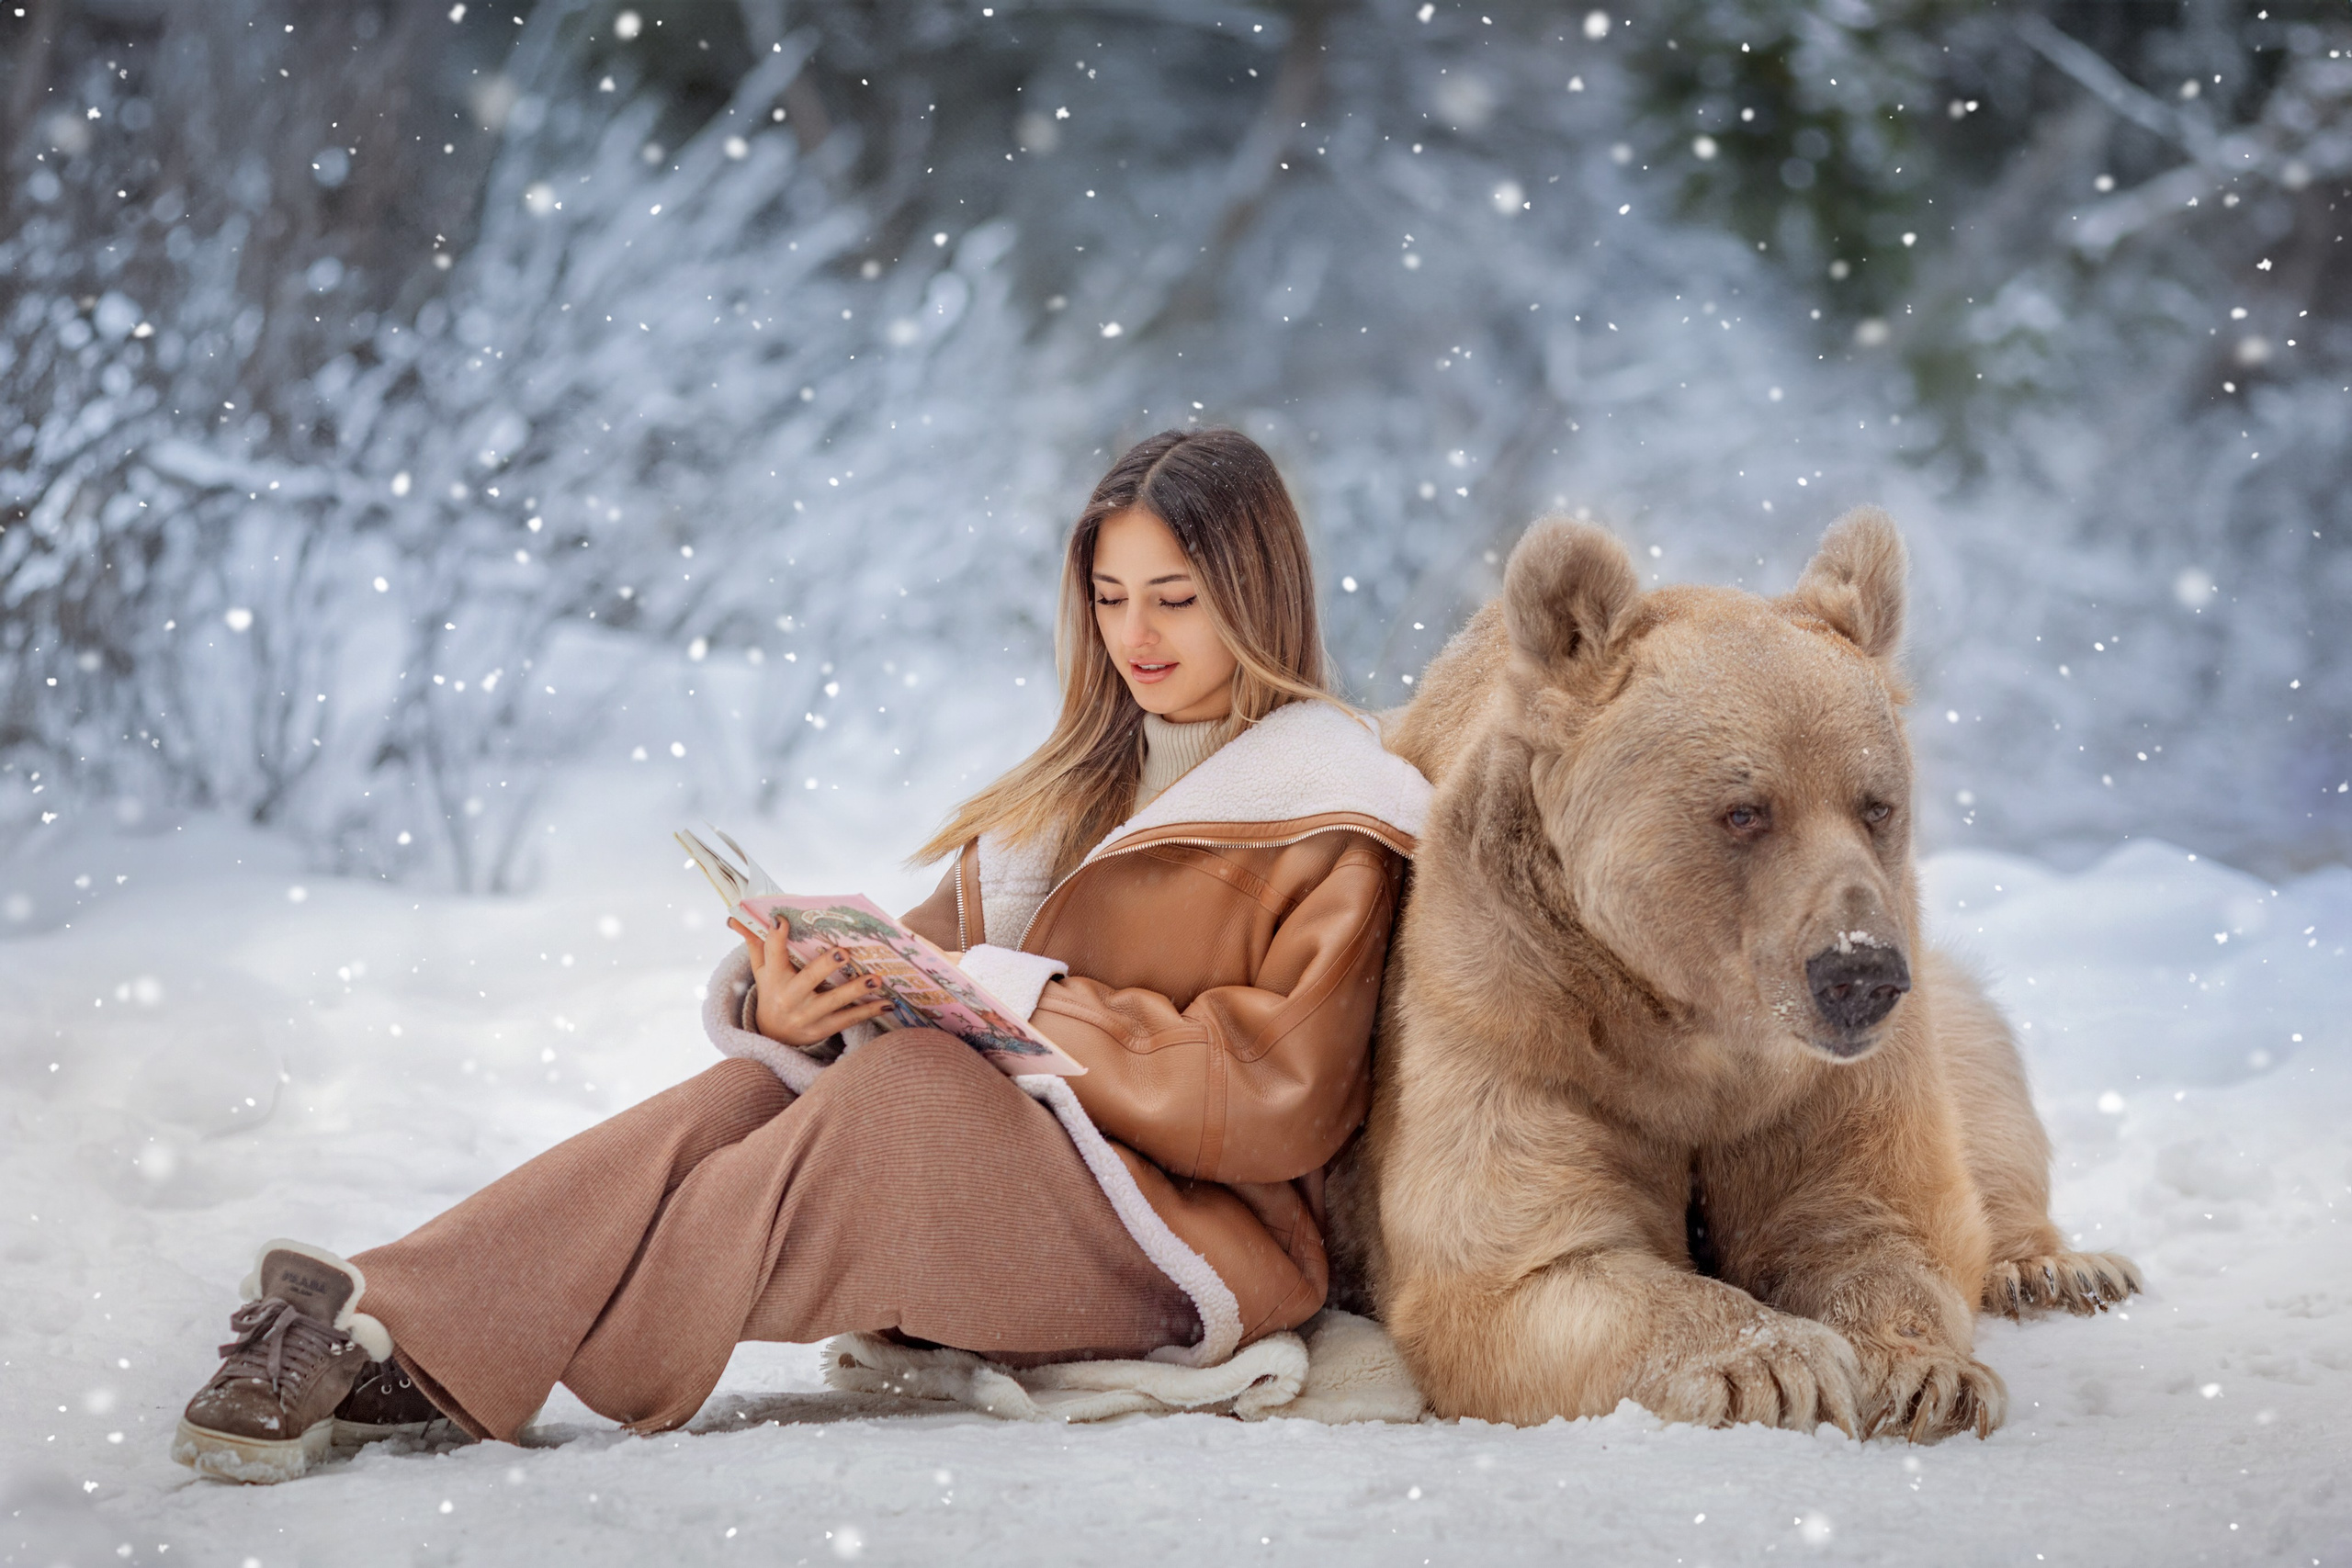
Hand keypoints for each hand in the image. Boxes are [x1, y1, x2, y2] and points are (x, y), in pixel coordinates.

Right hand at [728, 917, 895, 1046]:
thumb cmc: (772, 992)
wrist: (772, 1036)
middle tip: (844, 952)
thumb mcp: (762, 971)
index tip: (783, 920)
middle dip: (825, 966)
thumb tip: (734, 918)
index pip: (771, 954)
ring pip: (833, 1002)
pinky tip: (887, 1002)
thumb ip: (755, 944)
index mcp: (773, 978)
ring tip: (877, 978)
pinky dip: (868, 1011)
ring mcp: (807, 1016)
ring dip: (856, 990)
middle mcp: (789, 997)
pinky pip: (847, 1019)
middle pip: (808, 979)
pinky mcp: (822, 1029)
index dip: (776, 937)